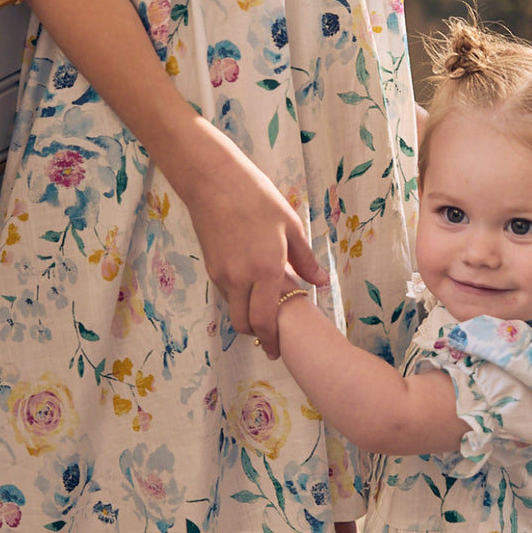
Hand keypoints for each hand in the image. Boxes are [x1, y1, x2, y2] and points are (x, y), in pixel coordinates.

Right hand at [178, 122, 327, 358]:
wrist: (213, 181)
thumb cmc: (258, 199)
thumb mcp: (290, 226)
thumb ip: (305, 260)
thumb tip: (321, 283)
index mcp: (266, 270)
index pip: (265, 321)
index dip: (271, 340)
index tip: (277, 351)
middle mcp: (240, 278)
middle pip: (244, 324)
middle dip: (258, 334)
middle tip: (270, 336)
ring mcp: (221, 274)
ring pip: (233, 309)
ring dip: (248, 314)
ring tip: (264, 305)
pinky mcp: (210, 267)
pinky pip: (226, 293)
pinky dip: (238, 298)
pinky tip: (251, 285)